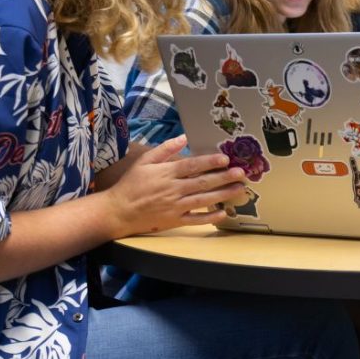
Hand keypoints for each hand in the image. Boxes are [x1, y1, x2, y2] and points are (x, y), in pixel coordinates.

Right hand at [104, 135, 245, 236]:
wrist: (118, 211)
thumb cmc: (131, 184)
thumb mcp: (144, 162)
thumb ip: (165, 149)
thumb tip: (183, 137)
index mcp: (166, 173)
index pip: (192, 166)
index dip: (209, 162)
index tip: (225, 159)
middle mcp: (173, 189)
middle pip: (202, 182)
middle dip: (223, 177)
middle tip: (241, 173)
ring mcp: (175, 206)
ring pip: (203, 199)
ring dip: (223, 195)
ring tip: (239, 189)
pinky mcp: (174, 221)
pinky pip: (195, 220)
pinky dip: (209, 217)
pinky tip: (223, 213)